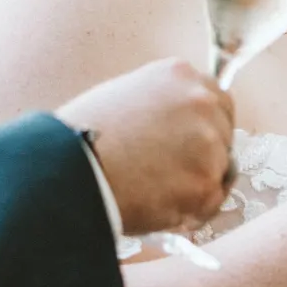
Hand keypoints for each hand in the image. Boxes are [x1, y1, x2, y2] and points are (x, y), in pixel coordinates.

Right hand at [56, 58, 234, 234]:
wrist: (62, 172)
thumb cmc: (79, 137)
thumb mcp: (124, 96)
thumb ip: (162, 103)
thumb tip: (181, 125)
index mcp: (180, 75)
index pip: (216, 101)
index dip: (204, 127)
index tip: (189, 144)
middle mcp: (201, 102)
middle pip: (224, 134)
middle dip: (203, 155)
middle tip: (167, 173)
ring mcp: (208, 143)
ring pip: (218, 170)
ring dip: (194, 184)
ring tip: (152, 191)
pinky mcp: (204, 183)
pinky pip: (210, 202)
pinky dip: (189, 211)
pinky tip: (159, 208)